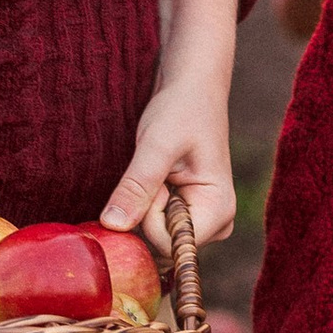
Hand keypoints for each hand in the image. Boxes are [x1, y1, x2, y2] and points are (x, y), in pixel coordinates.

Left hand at [101, 0, 237, 248]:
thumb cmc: (181, 109)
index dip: (147, 214)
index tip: (156, 177)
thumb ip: (136, 186)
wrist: (193, 89)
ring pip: (154, 236)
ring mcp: (203, 223)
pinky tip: (157, 179)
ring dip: (144, 205)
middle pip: (161, 244)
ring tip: (158, 170)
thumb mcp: (156, 144)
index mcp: (219, 211)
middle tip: (155, 170)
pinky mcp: (188, 216)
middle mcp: (217, 224)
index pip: (169, 243)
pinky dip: (145, 205)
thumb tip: (112, 226)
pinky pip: (154, 227)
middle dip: (145, 210)